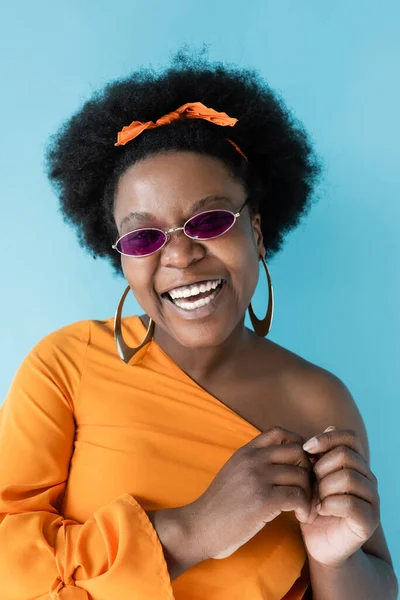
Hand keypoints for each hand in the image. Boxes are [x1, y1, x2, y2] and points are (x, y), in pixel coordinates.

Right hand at [187, 426, 313, 559]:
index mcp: (245, 452)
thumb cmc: (219, 506)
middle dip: (310, 470)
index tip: (301, 466)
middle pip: (298, 451)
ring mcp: (257, 478)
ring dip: (310, 494)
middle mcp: (252, 459)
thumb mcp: (234, 473)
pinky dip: (305, 508)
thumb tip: (282, 461)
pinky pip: (298, 496)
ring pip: (302, 475)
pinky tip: (301, 516)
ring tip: (306, 508)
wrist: (199, 527)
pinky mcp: (263, 499)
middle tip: (308, 490)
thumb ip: (254, 463)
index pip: (280, 433)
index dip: (298, 445)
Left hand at [299, 426, 380, 567]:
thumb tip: (328, 426)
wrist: (320, 543)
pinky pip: (350, 503)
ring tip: (315, 499)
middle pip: (346, 455)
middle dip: (321, 467)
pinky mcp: (369, 520)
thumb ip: (319, 455)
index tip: (305, 448)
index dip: (326, 438)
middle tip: (310, 483)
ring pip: (349, 477)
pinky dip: (329, 504)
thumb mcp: (311, 477)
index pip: (349, 437)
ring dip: (324, 487)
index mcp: (356, 464)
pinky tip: (320, 510)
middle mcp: (368, 478)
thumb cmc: (314, 506)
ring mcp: (372, 499)